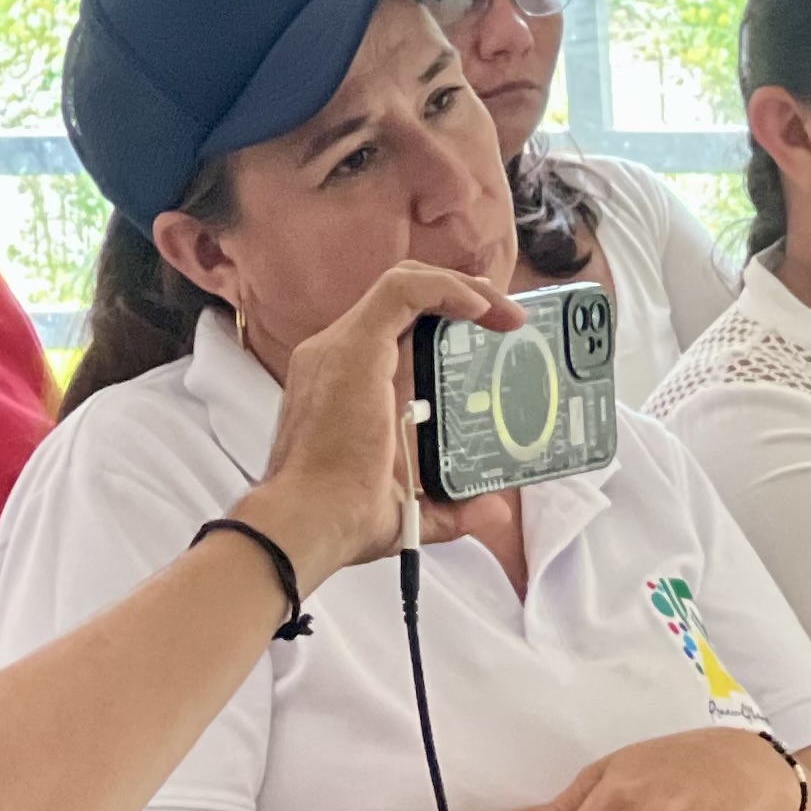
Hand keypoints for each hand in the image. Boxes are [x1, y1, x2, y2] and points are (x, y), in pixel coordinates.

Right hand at [237, 261, 520, 586]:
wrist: (306, 526)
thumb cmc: (340, 521)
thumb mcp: (406, 509)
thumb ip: (448, 507)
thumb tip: (490, 509)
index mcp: (340, 383)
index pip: (388, 328)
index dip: (435, 320)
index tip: (481, 335)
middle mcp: (332, 355)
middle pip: (398, 299)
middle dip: (454, 296)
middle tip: (501, 317)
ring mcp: (339, 347)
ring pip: (404, 284)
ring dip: (460, 288)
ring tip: (504, 310)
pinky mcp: (356, 347)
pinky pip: (404, 290)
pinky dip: (448, 289)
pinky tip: (483, 308)